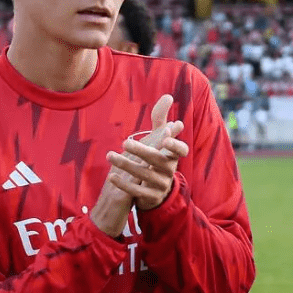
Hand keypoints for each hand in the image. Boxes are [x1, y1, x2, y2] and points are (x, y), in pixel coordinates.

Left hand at [107, 94, 188, 210]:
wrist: (155, 190)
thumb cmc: (156, 158)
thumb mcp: (159, 139)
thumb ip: (161, 118)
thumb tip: (168, 96)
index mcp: (173, 155)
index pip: (181, 150)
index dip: (175, 144)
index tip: (167, 136)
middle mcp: (170, 170)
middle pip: (157, 160)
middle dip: (142, 151)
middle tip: (125, 142)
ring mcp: (161, 185)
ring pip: (144, 175)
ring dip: (126, 165)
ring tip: (110, 155)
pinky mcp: (150, 197)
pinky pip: (137, 191)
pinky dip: (123, 183)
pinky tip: (111, 176)